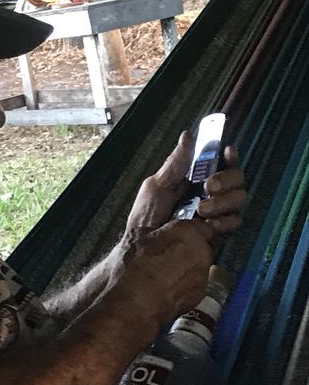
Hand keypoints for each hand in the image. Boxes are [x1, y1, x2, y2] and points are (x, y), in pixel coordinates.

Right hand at [107, 219, 213, 331]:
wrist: (134, 305)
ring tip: (160, 275)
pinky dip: (182, 287)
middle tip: (163, 255)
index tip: (176, 234)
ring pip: (197, 267)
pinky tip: (163, 289)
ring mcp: (202, 277)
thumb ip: (153, 228)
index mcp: (189, 232)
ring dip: (184, 269)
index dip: (187, 231)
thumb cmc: (133, 270)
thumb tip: (153, 225)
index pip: (200, 226)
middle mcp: (201, 253)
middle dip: (185, 250)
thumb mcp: (134, 237)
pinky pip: (193, 286)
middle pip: (200, 247)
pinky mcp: (199, 297)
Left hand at [124, 131, 245, 238]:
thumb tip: (188, 135)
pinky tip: (208, 225)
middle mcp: (209, 193)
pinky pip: (235, 221)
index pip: (221, 161)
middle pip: (236, 178)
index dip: (229, 155)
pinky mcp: (218, 232)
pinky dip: (224, 221)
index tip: (228, 152)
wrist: (145, 248)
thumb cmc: (146, 216)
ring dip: (223, 202)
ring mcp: (216, 212)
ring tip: (201, 211)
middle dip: (226, 179)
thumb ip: (175, 164)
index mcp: (193, 179)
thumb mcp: (157, 186)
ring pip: (239, 198)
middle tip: (209, 187)